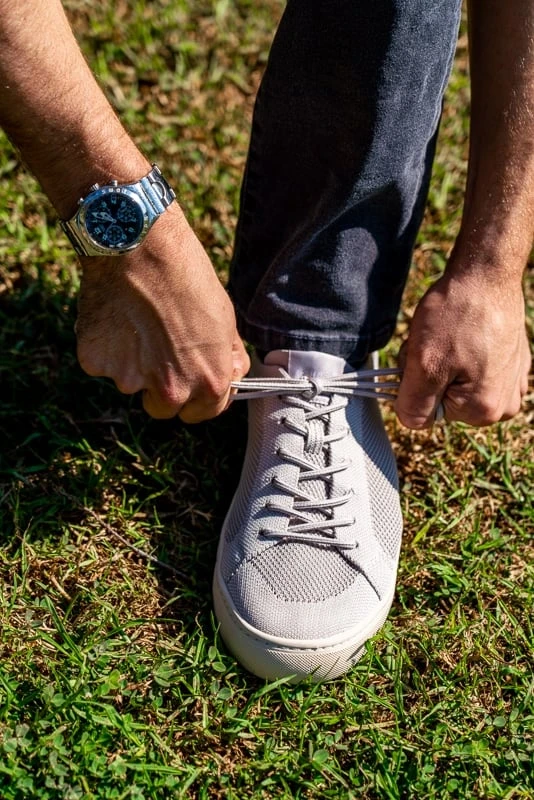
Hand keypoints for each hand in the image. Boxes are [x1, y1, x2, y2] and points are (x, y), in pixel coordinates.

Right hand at [75, 205, 249, 421]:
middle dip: (162, 387)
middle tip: (159, 348)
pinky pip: (102, 362)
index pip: (202, 412)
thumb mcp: (225, 319)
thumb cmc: (187, 276)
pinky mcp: (96, 363)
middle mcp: (170, 392)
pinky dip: (106, 346)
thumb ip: (226, 357)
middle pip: (164, 408)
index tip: (190, 378)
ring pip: (130, 382)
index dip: (197, 396)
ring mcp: (129, 380)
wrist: (139, 246)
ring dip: (132, 361)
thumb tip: (230, 374)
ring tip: (136, 319)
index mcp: (208, 383)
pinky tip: (115, 314)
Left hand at [395, 270, 530, 427]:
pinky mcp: (512, 363)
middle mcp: (504, 403)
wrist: (486, 274)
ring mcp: (512, 382)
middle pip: (445, 399)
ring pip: (457, 383)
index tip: (422, 358)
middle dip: (430, 374)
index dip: (416, 384)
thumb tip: (412, 423)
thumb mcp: (423, 364)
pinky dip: (463, 353)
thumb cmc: (458, 314)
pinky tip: (466, 332)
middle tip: (433, 342)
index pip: (427, 412)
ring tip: (449, 335)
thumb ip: (414, 404)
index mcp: (483, 410)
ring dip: (443, 362)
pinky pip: (475, 369)